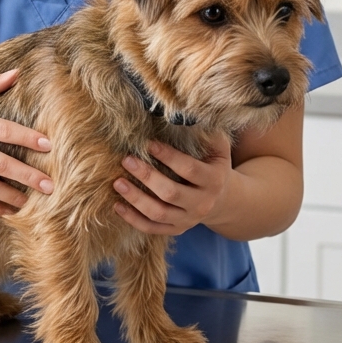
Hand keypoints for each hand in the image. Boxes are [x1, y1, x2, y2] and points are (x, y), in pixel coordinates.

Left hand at [112, 134, 232, 235]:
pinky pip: (152, 229)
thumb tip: (186, 113)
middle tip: (127, 160)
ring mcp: (188, 220)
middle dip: (147, 176)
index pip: (189, 169)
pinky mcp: (177, 229)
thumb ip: (206, 132)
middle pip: (171, 193)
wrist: (224, 200)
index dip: (168, 156)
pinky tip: (117, 205)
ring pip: (159, 214)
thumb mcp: (218, 149)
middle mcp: (202, 203)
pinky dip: (133, 219)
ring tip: (117, 182)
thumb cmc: (213, 165)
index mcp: (214, 180)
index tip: (148, 144)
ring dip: (135, 199)